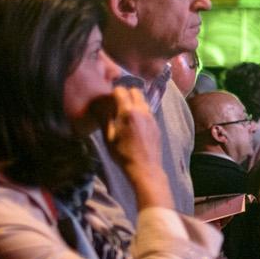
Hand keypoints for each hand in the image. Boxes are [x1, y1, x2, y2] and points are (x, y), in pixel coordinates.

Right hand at [102, 85, 173, 209]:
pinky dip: (141, 112)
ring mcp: (151, 118)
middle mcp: (142, 111)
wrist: (145, 168)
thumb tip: (103, 107)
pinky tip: (135, 122)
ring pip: (143, 101)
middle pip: (136, 91)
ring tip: (126, 112)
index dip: (114, 92)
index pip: (121, 90)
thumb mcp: (108, 137)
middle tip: (118, 102)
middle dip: (126, 93)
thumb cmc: (123, 154)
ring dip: (135, 102)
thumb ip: (106, 119)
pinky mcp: (156, 125)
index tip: (110, 98)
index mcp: (128, 112)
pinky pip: (148, 112)